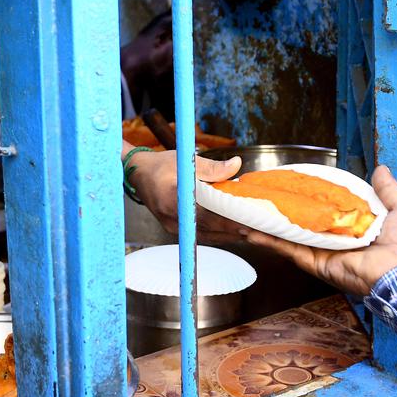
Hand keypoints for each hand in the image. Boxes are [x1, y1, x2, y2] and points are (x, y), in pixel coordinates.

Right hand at [128, 150, 251, 243]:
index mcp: (173, 201)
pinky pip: (201, 235)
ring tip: (253, 233)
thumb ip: (212, 167)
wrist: (137, 174)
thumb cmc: (160, 165)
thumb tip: (236, 164)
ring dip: (229, 235)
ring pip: (207, 236)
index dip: (228, 221)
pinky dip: (219, 234)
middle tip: (259, 230)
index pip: (206, 216)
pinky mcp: (176, 229)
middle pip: (210, 230)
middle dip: (235, 231)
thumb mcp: (185, 161)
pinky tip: (235, 232)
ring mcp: (173, 227)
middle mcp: (173, 219)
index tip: (249, 223)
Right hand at [245, 165, 396, 295]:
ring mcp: (326, 251)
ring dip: (269, 225)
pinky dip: (271, 242)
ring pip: (291, 236)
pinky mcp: (318, 263)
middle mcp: (338, 238)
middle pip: (304, 221)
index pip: (329, 207)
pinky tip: (252, 232)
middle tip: (263, 196)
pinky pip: (292, 251)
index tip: (294, 183)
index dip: (311, 195)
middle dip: (283, 210)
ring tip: (247, 212)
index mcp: (357, 224)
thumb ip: (388, 189)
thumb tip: (381, 169)